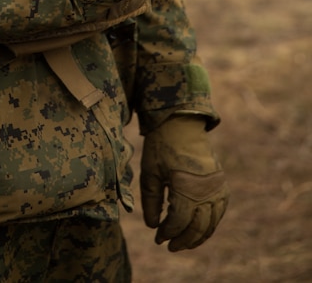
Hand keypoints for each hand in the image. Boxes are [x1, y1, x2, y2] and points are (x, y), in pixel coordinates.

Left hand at [140, 115, 228, 250]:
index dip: (168, 233)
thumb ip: (150, 201)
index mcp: (186, 187)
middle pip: (197, 227)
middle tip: (170, 246)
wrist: (181, 123)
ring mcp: (217, 187)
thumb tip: (153, 227)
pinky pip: (219, 212)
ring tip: (183, 242)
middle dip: (183, 240)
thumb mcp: (150, 172)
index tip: (158, 238)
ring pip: (211, 223)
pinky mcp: (221, 183)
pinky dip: (209, 224)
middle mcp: (206, 190)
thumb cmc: (161, 146)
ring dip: (198, 236)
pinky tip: (198, 228)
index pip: (179, 222)